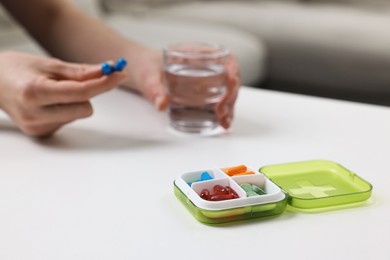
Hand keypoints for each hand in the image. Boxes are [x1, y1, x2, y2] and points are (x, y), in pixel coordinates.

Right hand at [0, 51, 126, 136]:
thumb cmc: (18, 69)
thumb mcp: (49, 64)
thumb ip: (80, 71)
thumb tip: (108, 71)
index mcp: (34, 92)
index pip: (80, 92)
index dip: (103, 84)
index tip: (119, 75)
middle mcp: (34, 114)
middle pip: (84, 109)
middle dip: (88, 94)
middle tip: (77, 81)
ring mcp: (37, 128)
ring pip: (78, 115)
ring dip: (75, 102)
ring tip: (53, 92)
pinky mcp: (41, 134)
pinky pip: (69, 121)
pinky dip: (66, 110)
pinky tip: (49, 104)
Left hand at [122, 47, 239, 129]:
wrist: (142, 72)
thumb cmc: (147, 67)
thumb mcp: (148, 76)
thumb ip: (154, 89)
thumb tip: (161, 103)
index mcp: (197, 55)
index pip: (226, 58)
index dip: (233, 70)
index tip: (231, 82)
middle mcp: (207, 67)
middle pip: (230, 79)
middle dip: (231, 96)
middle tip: (222, 111)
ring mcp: (207, 81)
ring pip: (227, 93)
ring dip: (229, 108)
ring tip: (224, 122)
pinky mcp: (204, 94)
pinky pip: (219, 102)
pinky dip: (223, 113)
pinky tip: (222, 123)